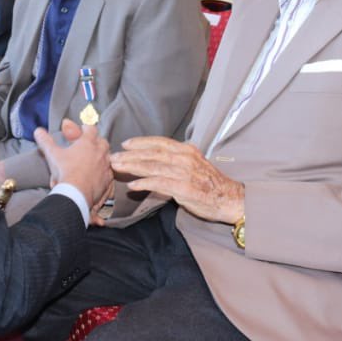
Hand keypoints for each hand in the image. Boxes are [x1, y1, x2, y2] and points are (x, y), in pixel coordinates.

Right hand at [33, 119, 111, 209]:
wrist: (75, 193)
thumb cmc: (65, 171)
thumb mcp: (52, 154)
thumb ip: (45, 141)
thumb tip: (38, 131)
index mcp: (88, 143)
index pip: (91, 129)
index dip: (87, 128)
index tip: (83, 128)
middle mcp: (100, 152)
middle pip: (102, 142)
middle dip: (96, 141)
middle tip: (90, 144)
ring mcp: (106, 166)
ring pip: (108, 157)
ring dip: (102, 156)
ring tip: (94, 160)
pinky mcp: (108, 180)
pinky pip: (109, 173)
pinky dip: (104, 172)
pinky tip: (98, 175)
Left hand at [109, 136, 243, 224]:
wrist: (228, 198)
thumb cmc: (210, 183)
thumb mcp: (195, 164)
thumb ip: (178, 159)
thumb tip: (158, 158)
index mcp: (187, 150)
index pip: (160, 142)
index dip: (141, 142)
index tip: (126, 143)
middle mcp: (184, 158)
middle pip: (152, 153)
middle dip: (130, 154)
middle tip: (114, 156)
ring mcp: (184, 172)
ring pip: (152, 166)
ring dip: (132, 167)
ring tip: (118, 167)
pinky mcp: (183, 188)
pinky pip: (159, 183)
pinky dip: (144, 183)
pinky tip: (133, 185)